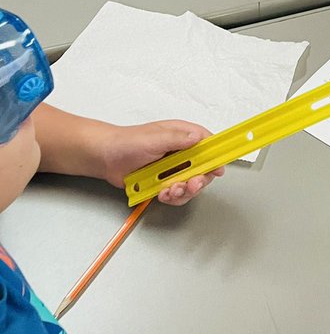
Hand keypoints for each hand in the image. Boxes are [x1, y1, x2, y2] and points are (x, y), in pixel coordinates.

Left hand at [101, 120, 223, 206]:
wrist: (106, 158)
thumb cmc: (128, 142)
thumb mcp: (154, 138)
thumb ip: (177, 139)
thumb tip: (197, 138)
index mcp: (182, 135)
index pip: (207, 143)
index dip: (215, 156)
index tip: (218, 168)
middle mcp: (181, 152)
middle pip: (202, 168)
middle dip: (198, 180)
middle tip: (191, 185)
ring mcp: (172, 168)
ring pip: (190, 183)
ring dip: (182, 191)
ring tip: (170, 191)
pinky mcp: (163, 182)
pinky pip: (175, 193)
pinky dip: (171, 197)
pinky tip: (161, 194)